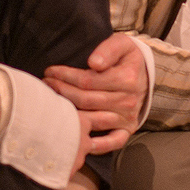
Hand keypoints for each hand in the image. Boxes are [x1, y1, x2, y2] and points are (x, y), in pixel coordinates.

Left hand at [46, 33, 147, 155]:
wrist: (144, 74)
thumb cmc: (126, 58)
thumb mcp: (122, 44)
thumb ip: (108, 49)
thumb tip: (94, 63)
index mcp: (127, 79)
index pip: (88, 81)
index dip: (65, 76)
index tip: (51, 71)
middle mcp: (128, 100)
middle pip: (85, 100)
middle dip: (61, 91)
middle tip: (46, 84)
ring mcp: (128, 117)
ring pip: (91, 118)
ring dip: (69, 113)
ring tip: (52, 103)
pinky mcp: (127, 129)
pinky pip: (114, 141)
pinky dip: (99, 145)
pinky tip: (80, 140)